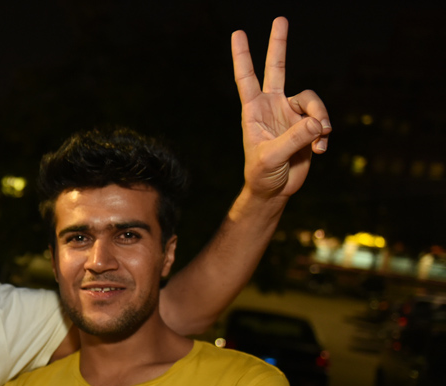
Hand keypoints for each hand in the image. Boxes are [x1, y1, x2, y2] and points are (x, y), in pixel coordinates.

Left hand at [232, 17, 330, 198]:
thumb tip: (317, 122)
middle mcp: (271, 106)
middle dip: (279, 44)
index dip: (242, 56)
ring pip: (312, 100)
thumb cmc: (262, 174)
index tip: (238, 33)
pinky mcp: (306, 125)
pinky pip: (322, 119)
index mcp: (253, 111)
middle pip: (277, 68)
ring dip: (320, 118)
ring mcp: (290, 114)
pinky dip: (324, 134)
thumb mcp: (272, 158)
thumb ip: (294, 138)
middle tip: (280, 18)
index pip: (246, 78)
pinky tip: (319, 150)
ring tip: (320, 138)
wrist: (275, 190)